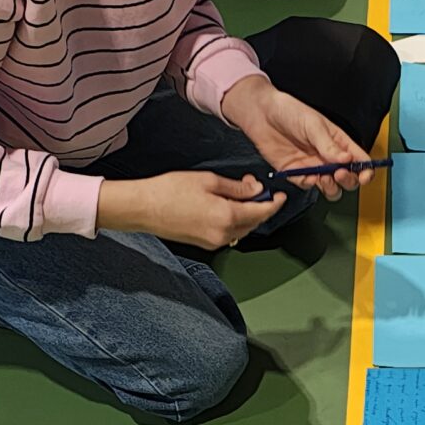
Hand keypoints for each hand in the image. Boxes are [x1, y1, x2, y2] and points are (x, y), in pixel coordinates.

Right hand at [97, 169, 277, 249]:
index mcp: (227, 217)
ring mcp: (214, 241)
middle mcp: (223, 234)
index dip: (274, 203)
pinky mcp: (205, 243)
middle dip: (259, 204)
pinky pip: (228, 232)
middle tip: (252, 185)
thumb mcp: (208, 181)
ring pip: (242, 228)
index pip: (262, 212)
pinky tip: (225, 206)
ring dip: (246, 213)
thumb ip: (237, 188)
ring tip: (236, 193)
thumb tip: (256, 191)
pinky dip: (233, 220)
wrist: (143, 208)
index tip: (281, 195)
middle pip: (254, 222)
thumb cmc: (169, 191)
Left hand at [219, 75, 375, 203]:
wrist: (261, 114)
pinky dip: (311, 185)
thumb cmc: (289, 111)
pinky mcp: (296, 174)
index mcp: (338, 142)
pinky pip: (309, 186)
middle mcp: (328, 157)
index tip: (365, 175)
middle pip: (348, 178)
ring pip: (331, 188)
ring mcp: (313, 167)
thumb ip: (329, 145)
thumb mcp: (313, 124)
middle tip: (340, 173)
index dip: (366, 170)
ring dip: (332, 187)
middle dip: (349, 180)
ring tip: (326, 178)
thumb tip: (347, 160)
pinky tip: (309, 177)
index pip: (360, 160)